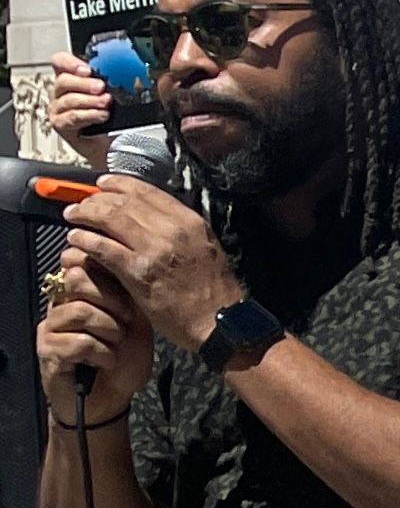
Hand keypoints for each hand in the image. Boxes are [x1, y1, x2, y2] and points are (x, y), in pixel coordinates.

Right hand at [36, 267, 151, 414]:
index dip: (108, 273)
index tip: (130, 298)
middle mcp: (61, 304)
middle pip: (77, 278)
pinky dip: (102, 353)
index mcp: (82, 293)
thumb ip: (129, 297)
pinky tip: (106, 362)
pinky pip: (78, 341)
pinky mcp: (47, 349)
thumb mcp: (138, 325)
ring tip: (116, 346)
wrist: (112, 399)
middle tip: (127, 322)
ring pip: (80, 311)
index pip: (81, 261)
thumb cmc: (124, 361)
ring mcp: (51, 326)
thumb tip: (121, 269)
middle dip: (112, 301)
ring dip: (109, 331)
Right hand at [45, 54, 113, 167]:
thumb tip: (123, 72)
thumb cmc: (111, 116)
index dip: (70, 63)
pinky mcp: (60, 124)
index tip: (87, 70)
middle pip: (63, 80)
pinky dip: (89, 115)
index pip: (60, 62)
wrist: (111, 142)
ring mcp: (58, 108)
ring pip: (68, 100)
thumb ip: (110, 81)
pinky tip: (101, 115)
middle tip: (101, 87)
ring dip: (90, 101)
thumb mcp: (111, 93)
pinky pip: (72, 117)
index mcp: (71, 78)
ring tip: (105, 103)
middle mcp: (61, 92)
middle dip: (84, 83)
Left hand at [64, 176, 240, 353]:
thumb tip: (148, 218)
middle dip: (96, 200)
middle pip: (124, 202)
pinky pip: (102, 247)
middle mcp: (173, 230)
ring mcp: (154, 250)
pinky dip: (85, 240)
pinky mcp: (138, 272)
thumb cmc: (213, 291)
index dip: (119, 184)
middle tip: (81, 205)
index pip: (147, 191)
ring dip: (85, 215)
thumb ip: (179, 230)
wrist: (219, 323)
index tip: (103, 185)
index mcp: (190, 222)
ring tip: (73, 217)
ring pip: (110, 219)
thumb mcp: (205, 248)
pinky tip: (76, 239)